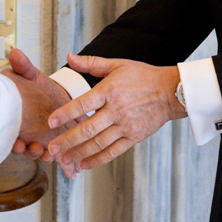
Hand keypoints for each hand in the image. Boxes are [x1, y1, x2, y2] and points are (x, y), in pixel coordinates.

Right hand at [1, 49, 70, 160]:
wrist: (57, 98)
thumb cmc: (40, 90)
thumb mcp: (32, 76)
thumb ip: (23, 67)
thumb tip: (15, 53)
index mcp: (24, 119)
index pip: (15, 133)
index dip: (14, 141)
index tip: (16, 142)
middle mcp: (31, 134)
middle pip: (28, 148)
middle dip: (30, 151)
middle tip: (31, 148)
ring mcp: (45, 141)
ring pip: (43, 154)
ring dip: (44, 156)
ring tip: (48, 154)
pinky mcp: (60, 146)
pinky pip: (61, 159)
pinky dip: (65, 166)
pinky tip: (71, 171)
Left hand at [45, 53, 183, 174]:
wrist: (171, 91)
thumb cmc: (143, 76)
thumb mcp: (117, 64)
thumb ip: (91, 63)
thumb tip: (69, 56)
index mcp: (109, 91)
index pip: (83, 104)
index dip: (65, 114)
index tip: (51, 122)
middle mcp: (116, 110)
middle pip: (88, 129)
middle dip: (68, 140)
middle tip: (52, 148)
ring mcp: (125, 126)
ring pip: (99, 143)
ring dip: (80, 153)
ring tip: (65, 160)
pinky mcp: (134, 137)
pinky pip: (113, 151)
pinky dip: (98, 159)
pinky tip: (85, 164)